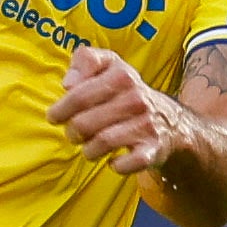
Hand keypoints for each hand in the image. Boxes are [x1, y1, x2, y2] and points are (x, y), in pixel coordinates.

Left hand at [46, 46, 175, 175]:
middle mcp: (136, 98)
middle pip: (84, 122)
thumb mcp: (110, 65)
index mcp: (122, 75)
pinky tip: (113, 159)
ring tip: (90, 146)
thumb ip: (85, 60)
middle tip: (74, 133)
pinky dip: (115, 165)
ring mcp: (146, 124)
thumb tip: (68, 84)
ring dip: (89, 150)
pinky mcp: (153, 149)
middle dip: (73, 132)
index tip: (56, 116)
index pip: (78, 95)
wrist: (170, 120)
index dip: (61, 109)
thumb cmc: (127, 92)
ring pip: (101, 142)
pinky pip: (126, 164)